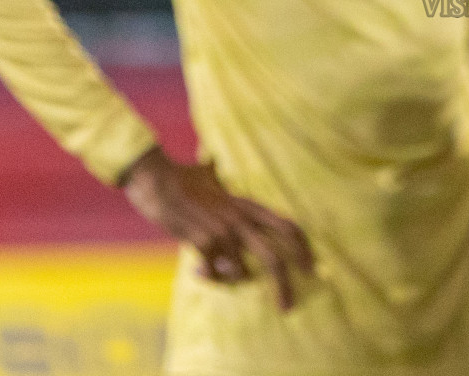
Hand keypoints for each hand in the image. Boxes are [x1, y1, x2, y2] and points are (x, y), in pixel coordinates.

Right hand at [120, 147, 314, 309]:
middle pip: (274, 257)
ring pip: (242, 272)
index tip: (311, 267)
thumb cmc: (183, 178)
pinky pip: (215, 272)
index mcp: (248, 205)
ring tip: (222, 278)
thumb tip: (215, 163)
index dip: (303, 248)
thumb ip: (221, 181)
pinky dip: (211, 277)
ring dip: (235, 281)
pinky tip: (199, 270)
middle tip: (288, 305)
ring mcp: (222, 231)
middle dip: (285, 284)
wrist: (158, 179)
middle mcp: (240, 219)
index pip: (288, 226)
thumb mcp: (212, 177)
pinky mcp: (202, 242)